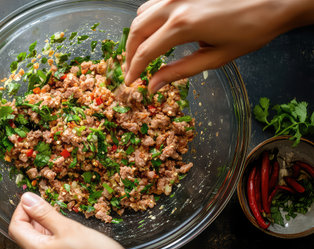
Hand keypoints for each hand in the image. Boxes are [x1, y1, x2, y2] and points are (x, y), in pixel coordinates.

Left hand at [8, 192, 125, 248]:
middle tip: (48, 202)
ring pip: (37, 236)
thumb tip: (27, 198)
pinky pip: (48, 241)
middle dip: (33, 213)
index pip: (15, 226)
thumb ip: (45, 214)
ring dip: (44, 221)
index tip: (34, 197)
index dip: (22, 208)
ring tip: (57, 213)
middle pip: (25, 231)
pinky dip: (53, 230)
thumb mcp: (69, 229)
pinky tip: (64, 225)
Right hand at [124, 0, 313, 92]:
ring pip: (141, 14)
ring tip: (140, 53)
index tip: (130, 82)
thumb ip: (179, 71)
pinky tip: (154, 32)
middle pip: (137, 31)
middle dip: (130, 54)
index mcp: (183, 25)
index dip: (134, 69)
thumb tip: (153, 85)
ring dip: (136, 35)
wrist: (273, 1)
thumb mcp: (215, 57)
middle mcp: (174, 5)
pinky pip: (153, 3)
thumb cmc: (250, 30)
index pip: (145, 51)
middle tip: (131, 70)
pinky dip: (147, 19)